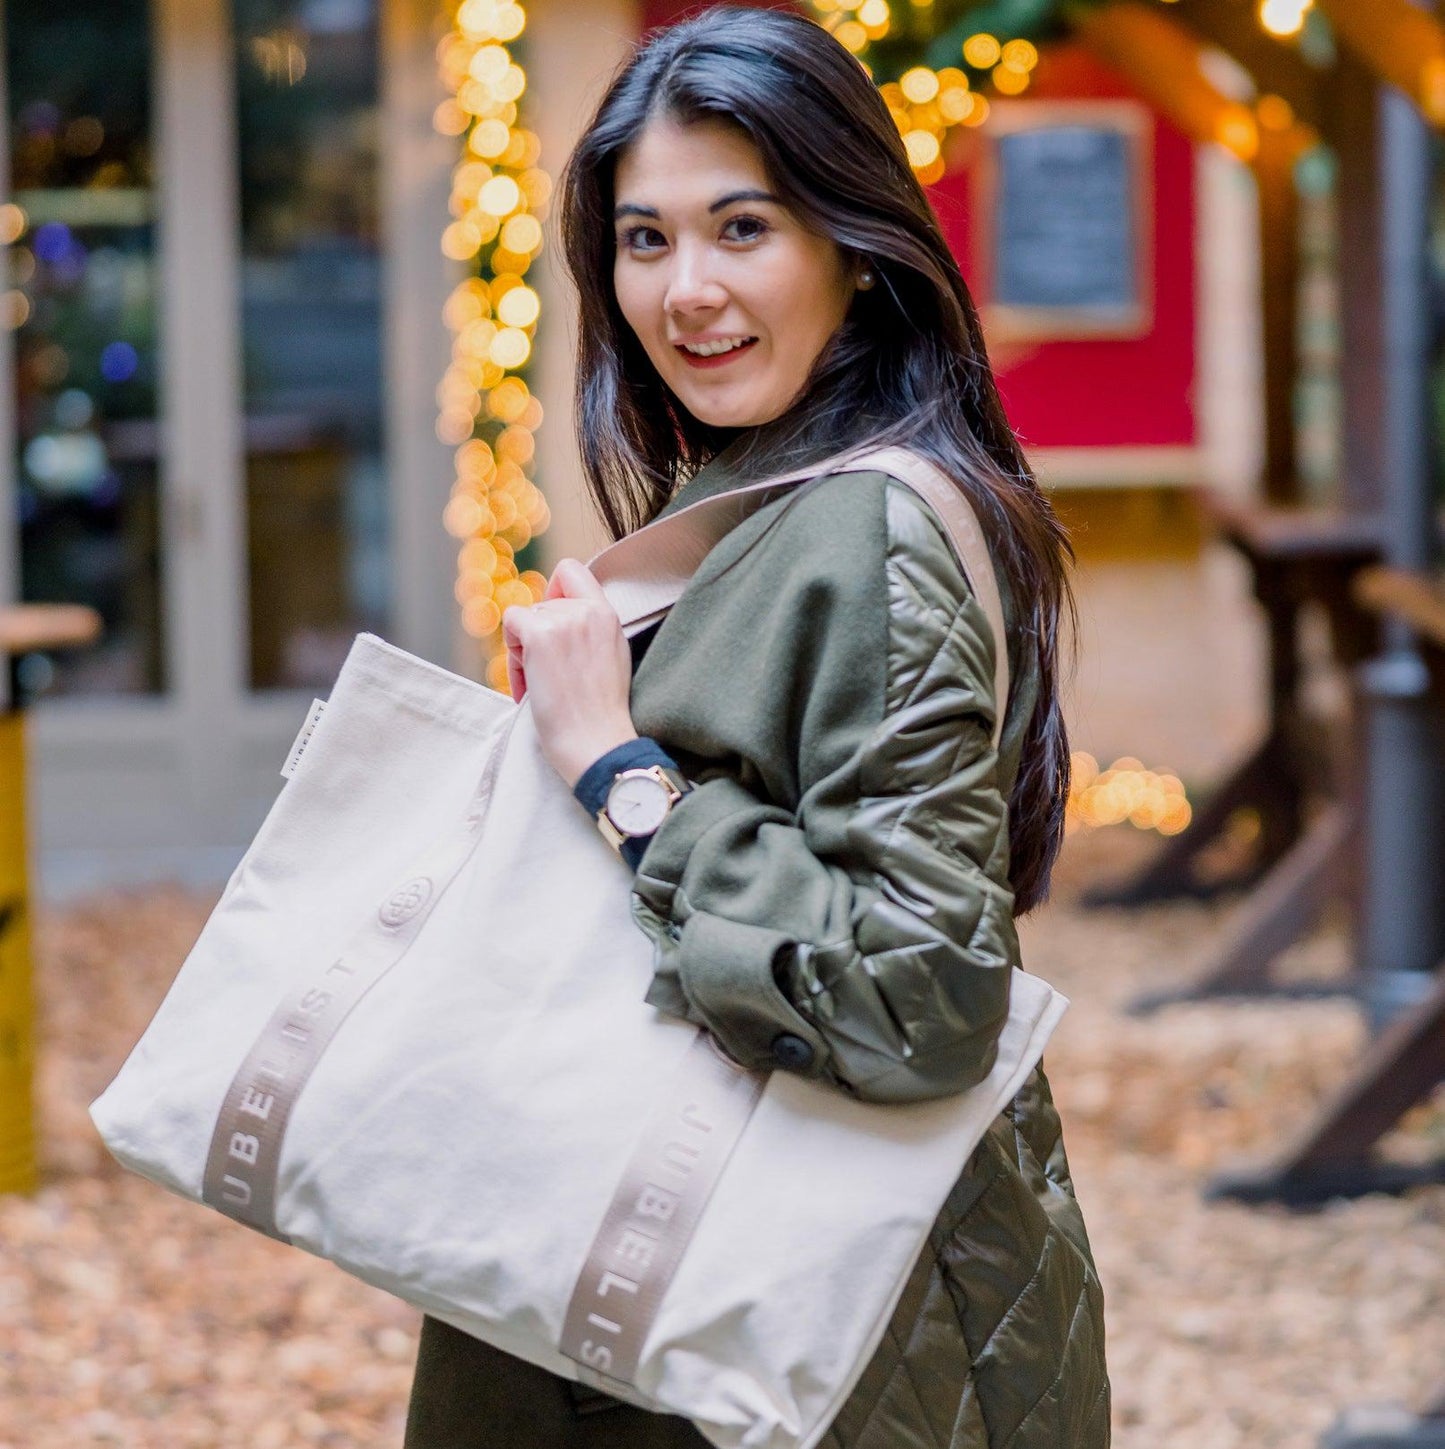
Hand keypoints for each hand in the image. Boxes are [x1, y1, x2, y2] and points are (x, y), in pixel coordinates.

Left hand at [500, 558, 638, 787]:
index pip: (572, 570)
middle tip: (546, 675)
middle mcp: (588, 610)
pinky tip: (527, 684)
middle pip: (541, 601)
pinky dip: (512, 655)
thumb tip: (553, 618)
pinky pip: (511, 624)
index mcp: (608, 615)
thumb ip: (590, 630)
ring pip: (524, 616)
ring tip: (538, 685)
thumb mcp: (611, 657)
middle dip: (537, 634)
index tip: (553, 623)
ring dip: (523, 650)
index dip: (554, 591)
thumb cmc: (600, 715)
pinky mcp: (540, 635)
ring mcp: (564, 620)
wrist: (597, 743)